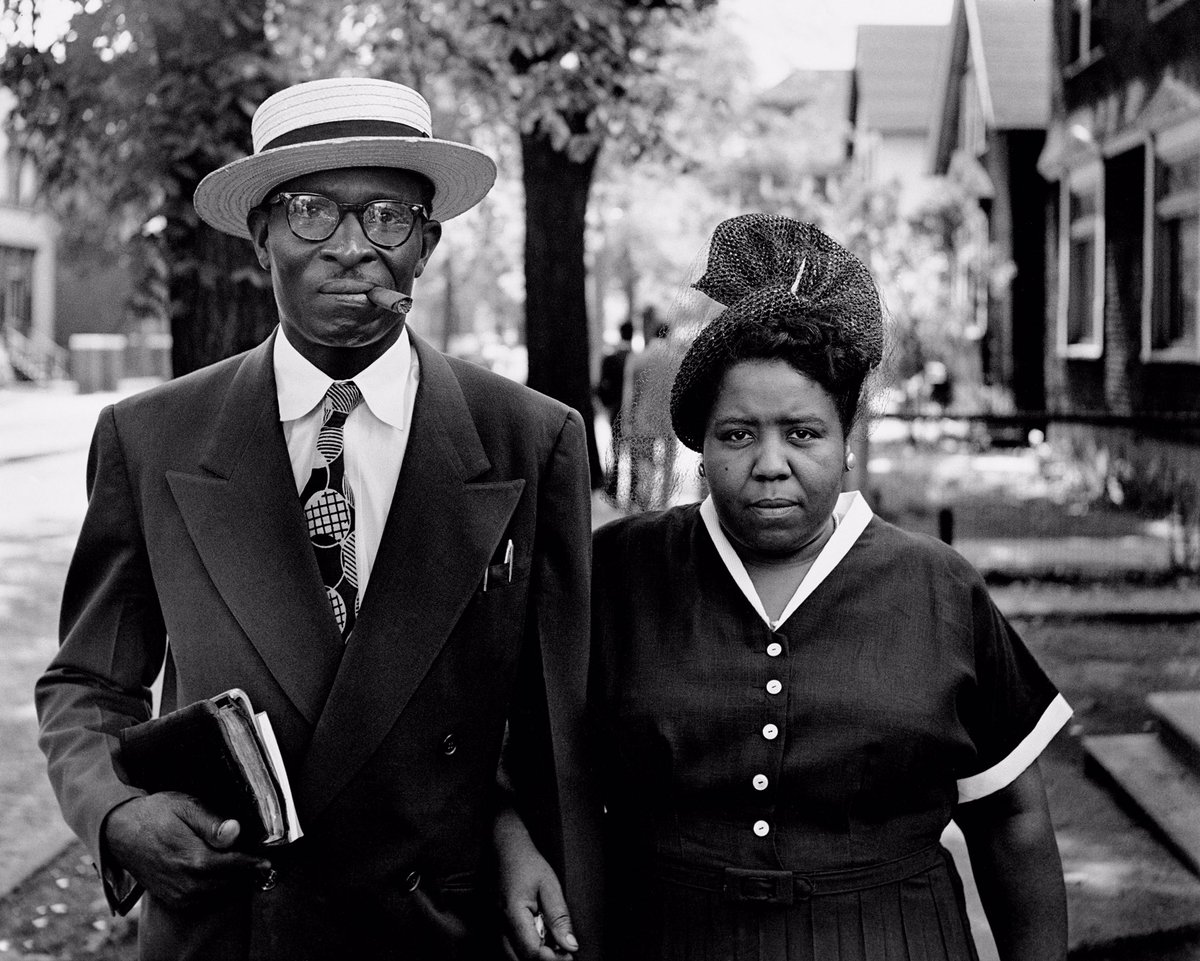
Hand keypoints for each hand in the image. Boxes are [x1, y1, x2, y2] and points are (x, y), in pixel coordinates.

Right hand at [102, 792, 270, 907]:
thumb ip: (213, 822)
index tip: (268, 857)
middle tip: (259, 857)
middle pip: (231, 881)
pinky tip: (220, 872)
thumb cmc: (156, 814)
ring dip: (233, 880)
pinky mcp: (173, 899)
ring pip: (219, 892)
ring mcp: (179, 894)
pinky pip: (203, 898)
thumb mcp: (186, 806)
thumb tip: (235, 831)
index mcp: (194, 859)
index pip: (237, 865)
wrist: (120, 831)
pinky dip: (216, 887)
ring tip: (243, 864)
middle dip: (246, 870)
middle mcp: (188, 883)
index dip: (255, 861)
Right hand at [496, 810, 578, 960]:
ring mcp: (494, 926)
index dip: (551, 960)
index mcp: (512, 913)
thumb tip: (570, 946)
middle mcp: (498, 925)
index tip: (569, 957)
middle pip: (521, 959)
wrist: (504, 848)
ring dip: (534, 955)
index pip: (531, 951)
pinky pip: (510, 947)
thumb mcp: (550, 885)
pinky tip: (541, 939)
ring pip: (513, 956)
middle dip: (544, 960)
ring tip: (554, 946)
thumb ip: (559, 917)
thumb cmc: (526, 862)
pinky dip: (526, 949)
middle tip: (564, 954)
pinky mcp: (495, 926)